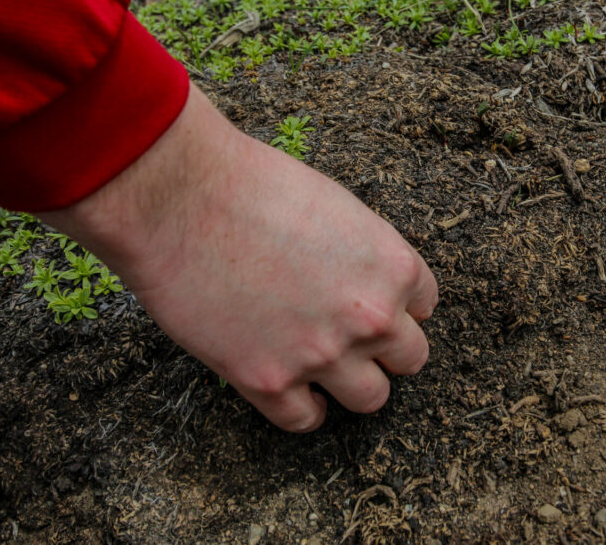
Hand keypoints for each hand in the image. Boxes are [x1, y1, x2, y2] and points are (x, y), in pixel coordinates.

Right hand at [39, 84, 437, 431]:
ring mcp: (323, 355)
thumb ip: (365, 253)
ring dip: (351, 383)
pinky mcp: (269, 382)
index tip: (370, 302)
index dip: (397, 303)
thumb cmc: (253, 185)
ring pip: (371, 398)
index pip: (425, 306)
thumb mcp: (337, 206)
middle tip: (350, 334)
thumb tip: (367, 282)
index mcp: (394, 267)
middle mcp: (371, 317)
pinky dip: (301, 407)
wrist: (180, 199)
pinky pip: (306, 420)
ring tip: (323, 364)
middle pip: (410, 358)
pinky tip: (288, 387)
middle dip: (384, 347)